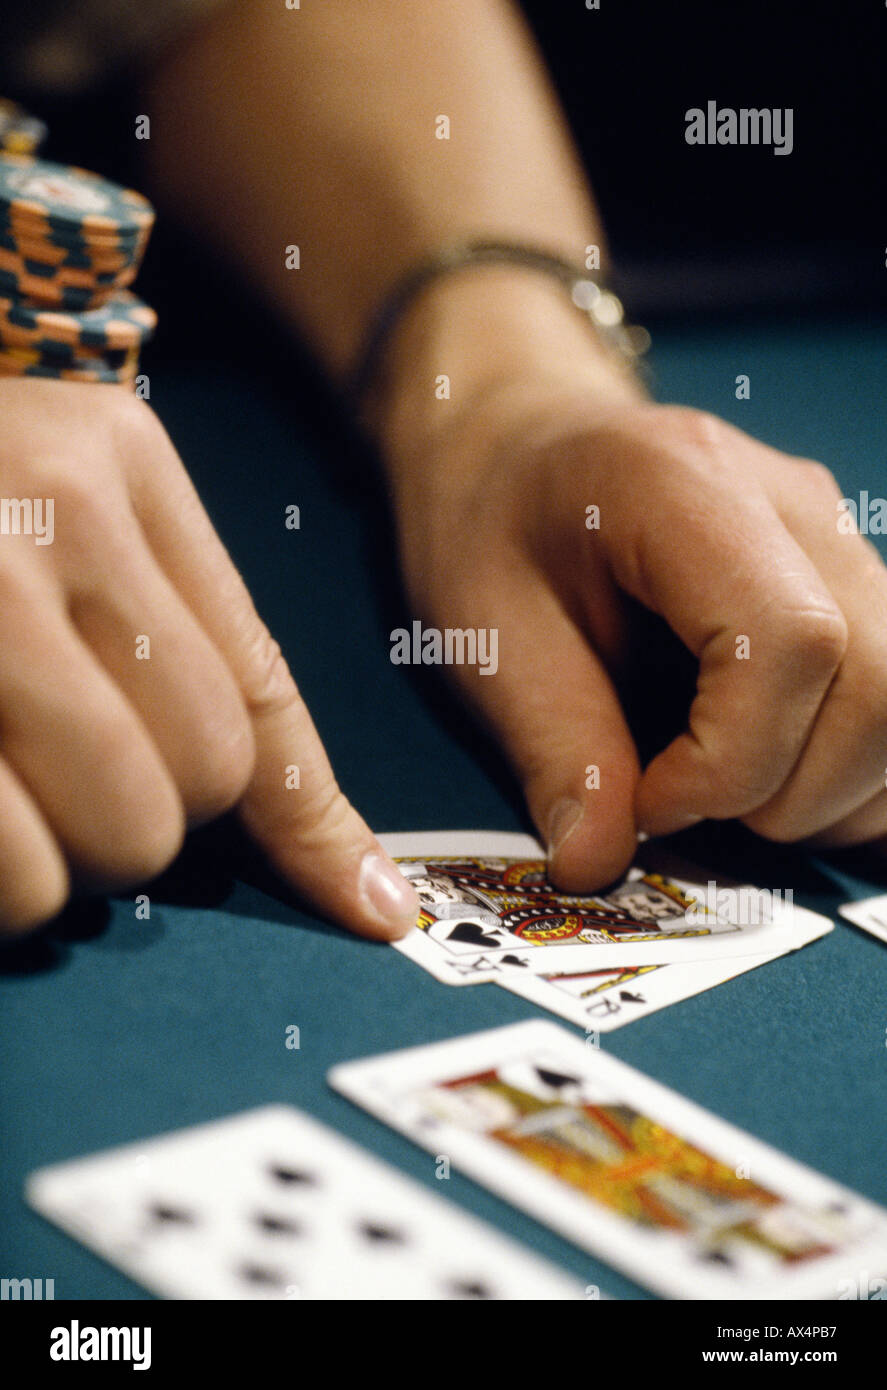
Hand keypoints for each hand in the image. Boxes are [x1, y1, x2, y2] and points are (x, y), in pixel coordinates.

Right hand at [0, 381, 416, 934]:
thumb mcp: (83, 518)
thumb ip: (208, 661)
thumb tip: (366, 892)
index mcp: (115, 460)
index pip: (250, 707)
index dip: (292, 827)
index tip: (364, 912)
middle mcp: (27, 508)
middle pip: (177, 788)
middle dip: (130, 828)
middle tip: (56, 780)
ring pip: (84, 848)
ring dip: (49, 865)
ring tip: (0, 791)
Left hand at [380, 271, 885, 889]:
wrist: (519, 443)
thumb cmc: (491, 521)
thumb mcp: (485, 634)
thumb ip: (553, 747)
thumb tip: (601, 864)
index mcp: (683, 491)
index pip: (791, 642)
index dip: (736, 759)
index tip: (653, 803)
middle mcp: (789, 504)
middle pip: (878, 679)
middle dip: (792, 793)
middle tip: (683, 810)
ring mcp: (834, 536)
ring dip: (833, 790)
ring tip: (723, 795)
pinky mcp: (846, 579)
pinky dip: (852, 766)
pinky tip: (770, 776)